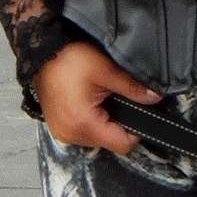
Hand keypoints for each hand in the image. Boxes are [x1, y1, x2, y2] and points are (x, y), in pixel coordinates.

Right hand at [31, 42, 162, 153]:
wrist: (41, 51)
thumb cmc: (70, 59)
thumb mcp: (105, 70)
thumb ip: (132, 87)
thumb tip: (155, 97)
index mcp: (84, 124)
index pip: (121, 144)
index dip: (135, 130)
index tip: (137, 110)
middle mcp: (71, 135)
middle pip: (108, 142)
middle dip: (118, 122)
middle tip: (116, 96)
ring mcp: (62, 132)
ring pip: (95, 137)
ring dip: (102, 121)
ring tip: (100, 96)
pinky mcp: (57, 126)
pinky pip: (81, 131)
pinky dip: (89, 119)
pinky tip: (88, 100)